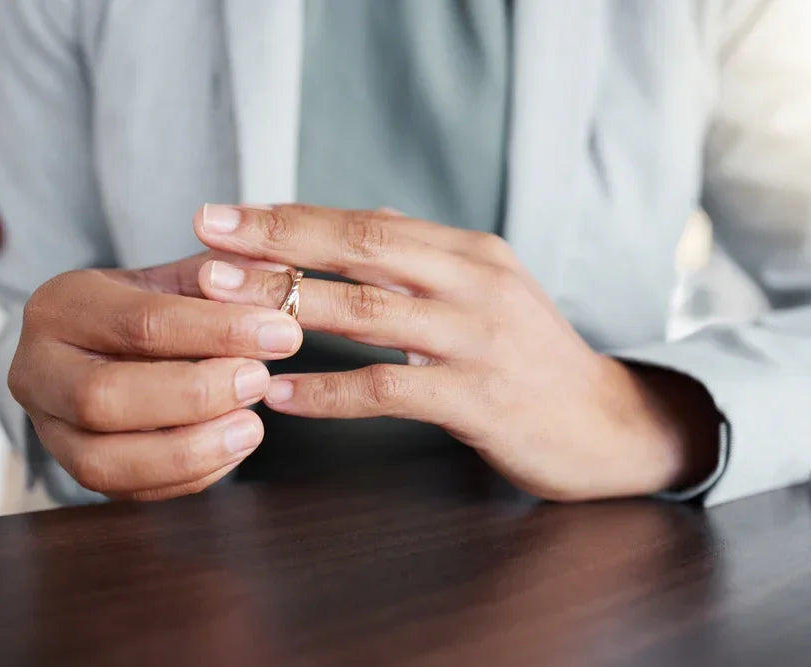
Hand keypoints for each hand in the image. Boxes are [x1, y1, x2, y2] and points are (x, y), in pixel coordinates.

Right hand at [8, 253, 302, 499]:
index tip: (282, 334)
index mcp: (62, 305)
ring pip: (104, 462)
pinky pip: (127, 491)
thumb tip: (280, 275)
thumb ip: (227, 277)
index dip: (219, 331)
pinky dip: (188, 477)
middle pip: (105, 398)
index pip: (142, 323)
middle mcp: (38, 369)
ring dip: (190, 450)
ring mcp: (49, 428)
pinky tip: (234, 449)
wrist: (112, 346)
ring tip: (252, 427)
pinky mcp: (75, 469)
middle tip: (260, 381)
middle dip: (195, 396)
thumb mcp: (181, 280)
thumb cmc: (155, 308)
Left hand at [195, 204, 718, 500]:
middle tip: (206, 242)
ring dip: (289, 307)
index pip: (368, 222)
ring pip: (369, 312)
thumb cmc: (532, 358)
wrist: (605, 422)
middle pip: (363, 249)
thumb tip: (358, 225)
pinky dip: (328, 392)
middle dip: (278, 243)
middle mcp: (476, 283)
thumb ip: (424, 260)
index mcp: (471, 252)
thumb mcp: (487, 292)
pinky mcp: (480, 399)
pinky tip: (280, 394)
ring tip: (222, 307)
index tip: (226, 216)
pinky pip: (388, 391)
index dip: (293, 217)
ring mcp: (479, 340)